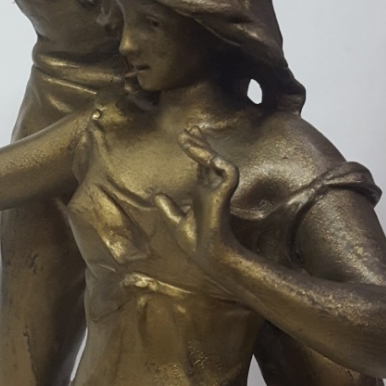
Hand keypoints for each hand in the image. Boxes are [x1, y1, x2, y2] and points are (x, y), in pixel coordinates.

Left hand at [154, 127, 239, 274]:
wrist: (208, 258)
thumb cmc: (197, 244)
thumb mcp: (176, 223)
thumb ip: (168, 209)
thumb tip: (157, 196)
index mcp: (202, 194)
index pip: (200, 166)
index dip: (196, 149)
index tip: (186, 134)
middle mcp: (211, 190)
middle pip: (208, 159)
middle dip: (200, 142)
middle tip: (190, 127)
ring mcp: (218, 192)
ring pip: (216, 161)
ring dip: (204, 149)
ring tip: (190, 137)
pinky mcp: (224, 197)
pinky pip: (228, 173)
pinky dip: (220, 163)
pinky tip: (208, 156)